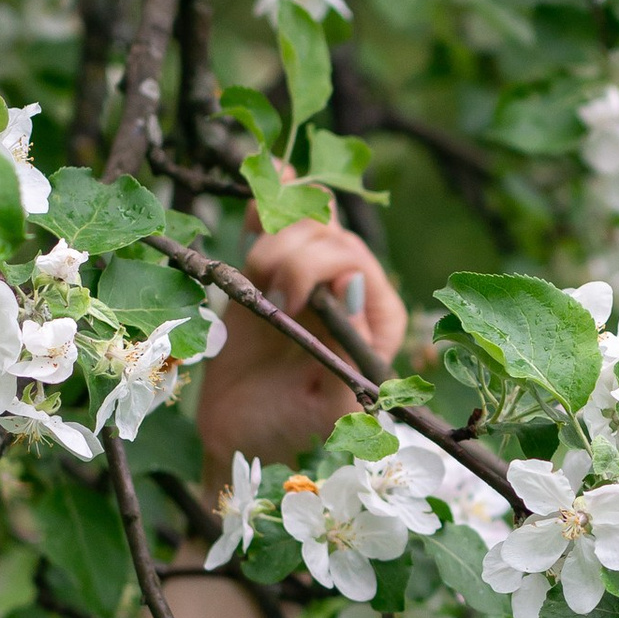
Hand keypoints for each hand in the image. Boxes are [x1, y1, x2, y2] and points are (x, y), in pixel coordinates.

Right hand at [198, 215, 409, 473]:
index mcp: (379, 319)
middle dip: (292, 258)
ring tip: (258, 286)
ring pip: (302, 220)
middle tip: (268, 303)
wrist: (240, 437)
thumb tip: (351, 282)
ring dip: (274, 241)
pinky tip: (264, 179)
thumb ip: (347, 352)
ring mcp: (312, 275)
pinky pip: (277, 217)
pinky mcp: (273, 270)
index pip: (356, 259)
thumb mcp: (327, 407)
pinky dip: (270, 195)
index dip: (317, 267)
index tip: (285, 306)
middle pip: (329, 232)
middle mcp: (352, 290)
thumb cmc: (290, 430)